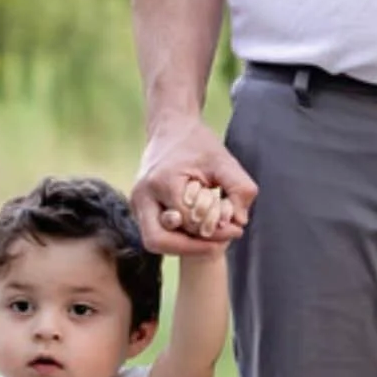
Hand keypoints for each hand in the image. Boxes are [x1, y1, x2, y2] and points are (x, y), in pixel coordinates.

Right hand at [131, 116, 255, 255]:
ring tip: (208, 241)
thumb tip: (239, 221)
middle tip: (216, 247)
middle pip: (158, 240)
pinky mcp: (140, 207)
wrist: (171, 128)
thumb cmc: (197, 143)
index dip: (213, 231)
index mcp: (162, 182)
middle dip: (190, 248)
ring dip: (182, 246)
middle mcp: (142, 196)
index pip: (187, 221)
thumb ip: (239, 189)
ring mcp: (137, 203)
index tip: (235, 230)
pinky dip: (177, 237)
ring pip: (153, 241)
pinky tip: (198, 231)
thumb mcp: (225, 162)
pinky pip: (155, 232)